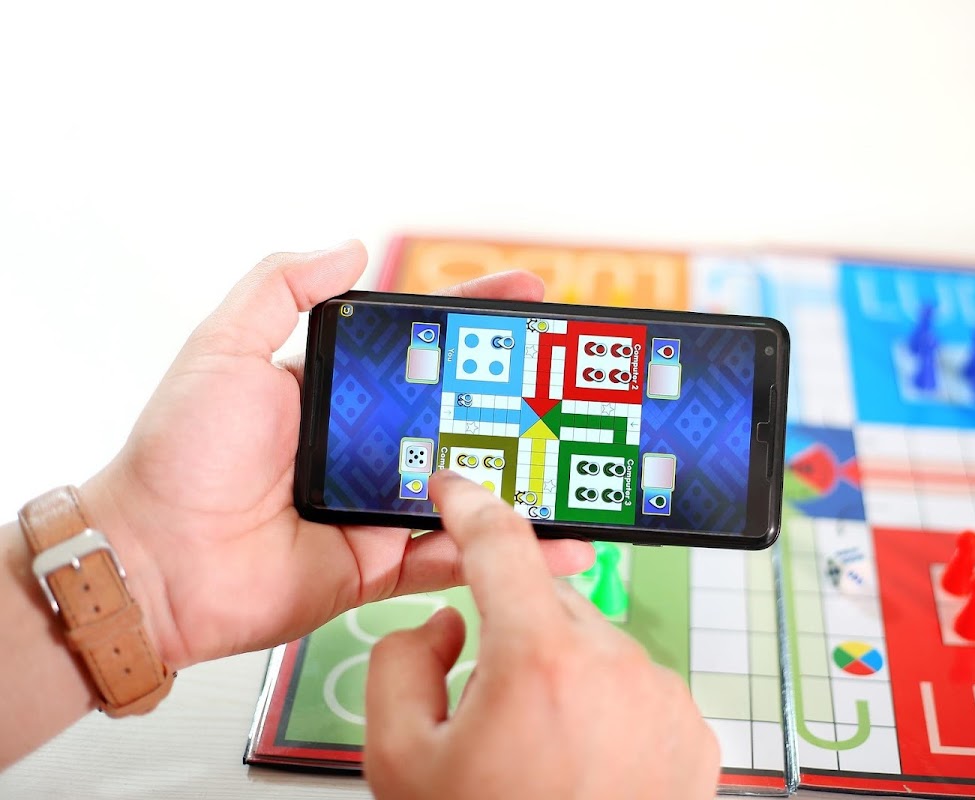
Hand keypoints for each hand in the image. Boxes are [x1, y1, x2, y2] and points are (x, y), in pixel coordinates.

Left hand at [80, 241, 594, 668]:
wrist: (153, 563)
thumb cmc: (178, 455)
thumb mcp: (223, 350)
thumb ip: (280, 288)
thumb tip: (348, 246)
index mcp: (342, 394)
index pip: (425, 348)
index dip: (477, 320)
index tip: (528, 295)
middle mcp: (369, 447)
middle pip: (462, 414)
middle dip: (521, 395)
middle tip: (575, 379)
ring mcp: (381, 507)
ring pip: (473, 486)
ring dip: (527, 472)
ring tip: (583, 455)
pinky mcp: (384, 564)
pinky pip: (457, 556)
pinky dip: (508, 552)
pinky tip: (560, 542)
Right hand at [363, 471, 720, 799]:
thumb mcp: (398, 764)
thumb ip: (402, 666)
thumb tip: (443, 627)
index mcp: (540, 661)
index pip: (500, 543)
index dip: (470, 503)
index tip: (458, 484)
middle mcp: (614, 666)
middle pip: (548, 603)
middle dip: (513, 632)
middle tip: (490, 707)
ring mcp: (662, 697)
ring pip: (594, 646)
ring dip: (562, 675)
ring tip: (541, 754)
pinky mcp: (691, 730)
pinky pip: (636, 686)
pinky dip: (606, 706)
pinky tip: (583, 764)